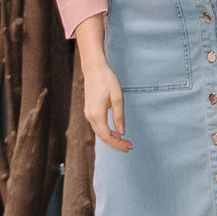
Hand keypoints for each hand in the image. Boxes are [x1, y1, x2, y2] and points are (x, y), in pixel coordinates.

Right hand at [78, 36, 129, 151]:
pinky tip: (114, 130)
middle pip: (102, 136)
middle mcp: (90, 116)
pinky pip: (97, 125)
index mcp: (97, 114)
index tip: (128, 146)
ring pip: (99, 131)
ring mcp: (88, 113)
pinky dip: (106, 131)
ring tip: (123, 139)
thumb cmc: (107, 80)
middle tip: (129, 145)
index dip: (118, 143)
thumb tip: (121, 132)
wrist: (94, 69)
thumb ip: (119, 116)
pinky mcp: (89, 110)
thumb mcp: (117, 97)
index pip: (107, 136)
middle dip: (115, 142)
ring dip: (111, 137)